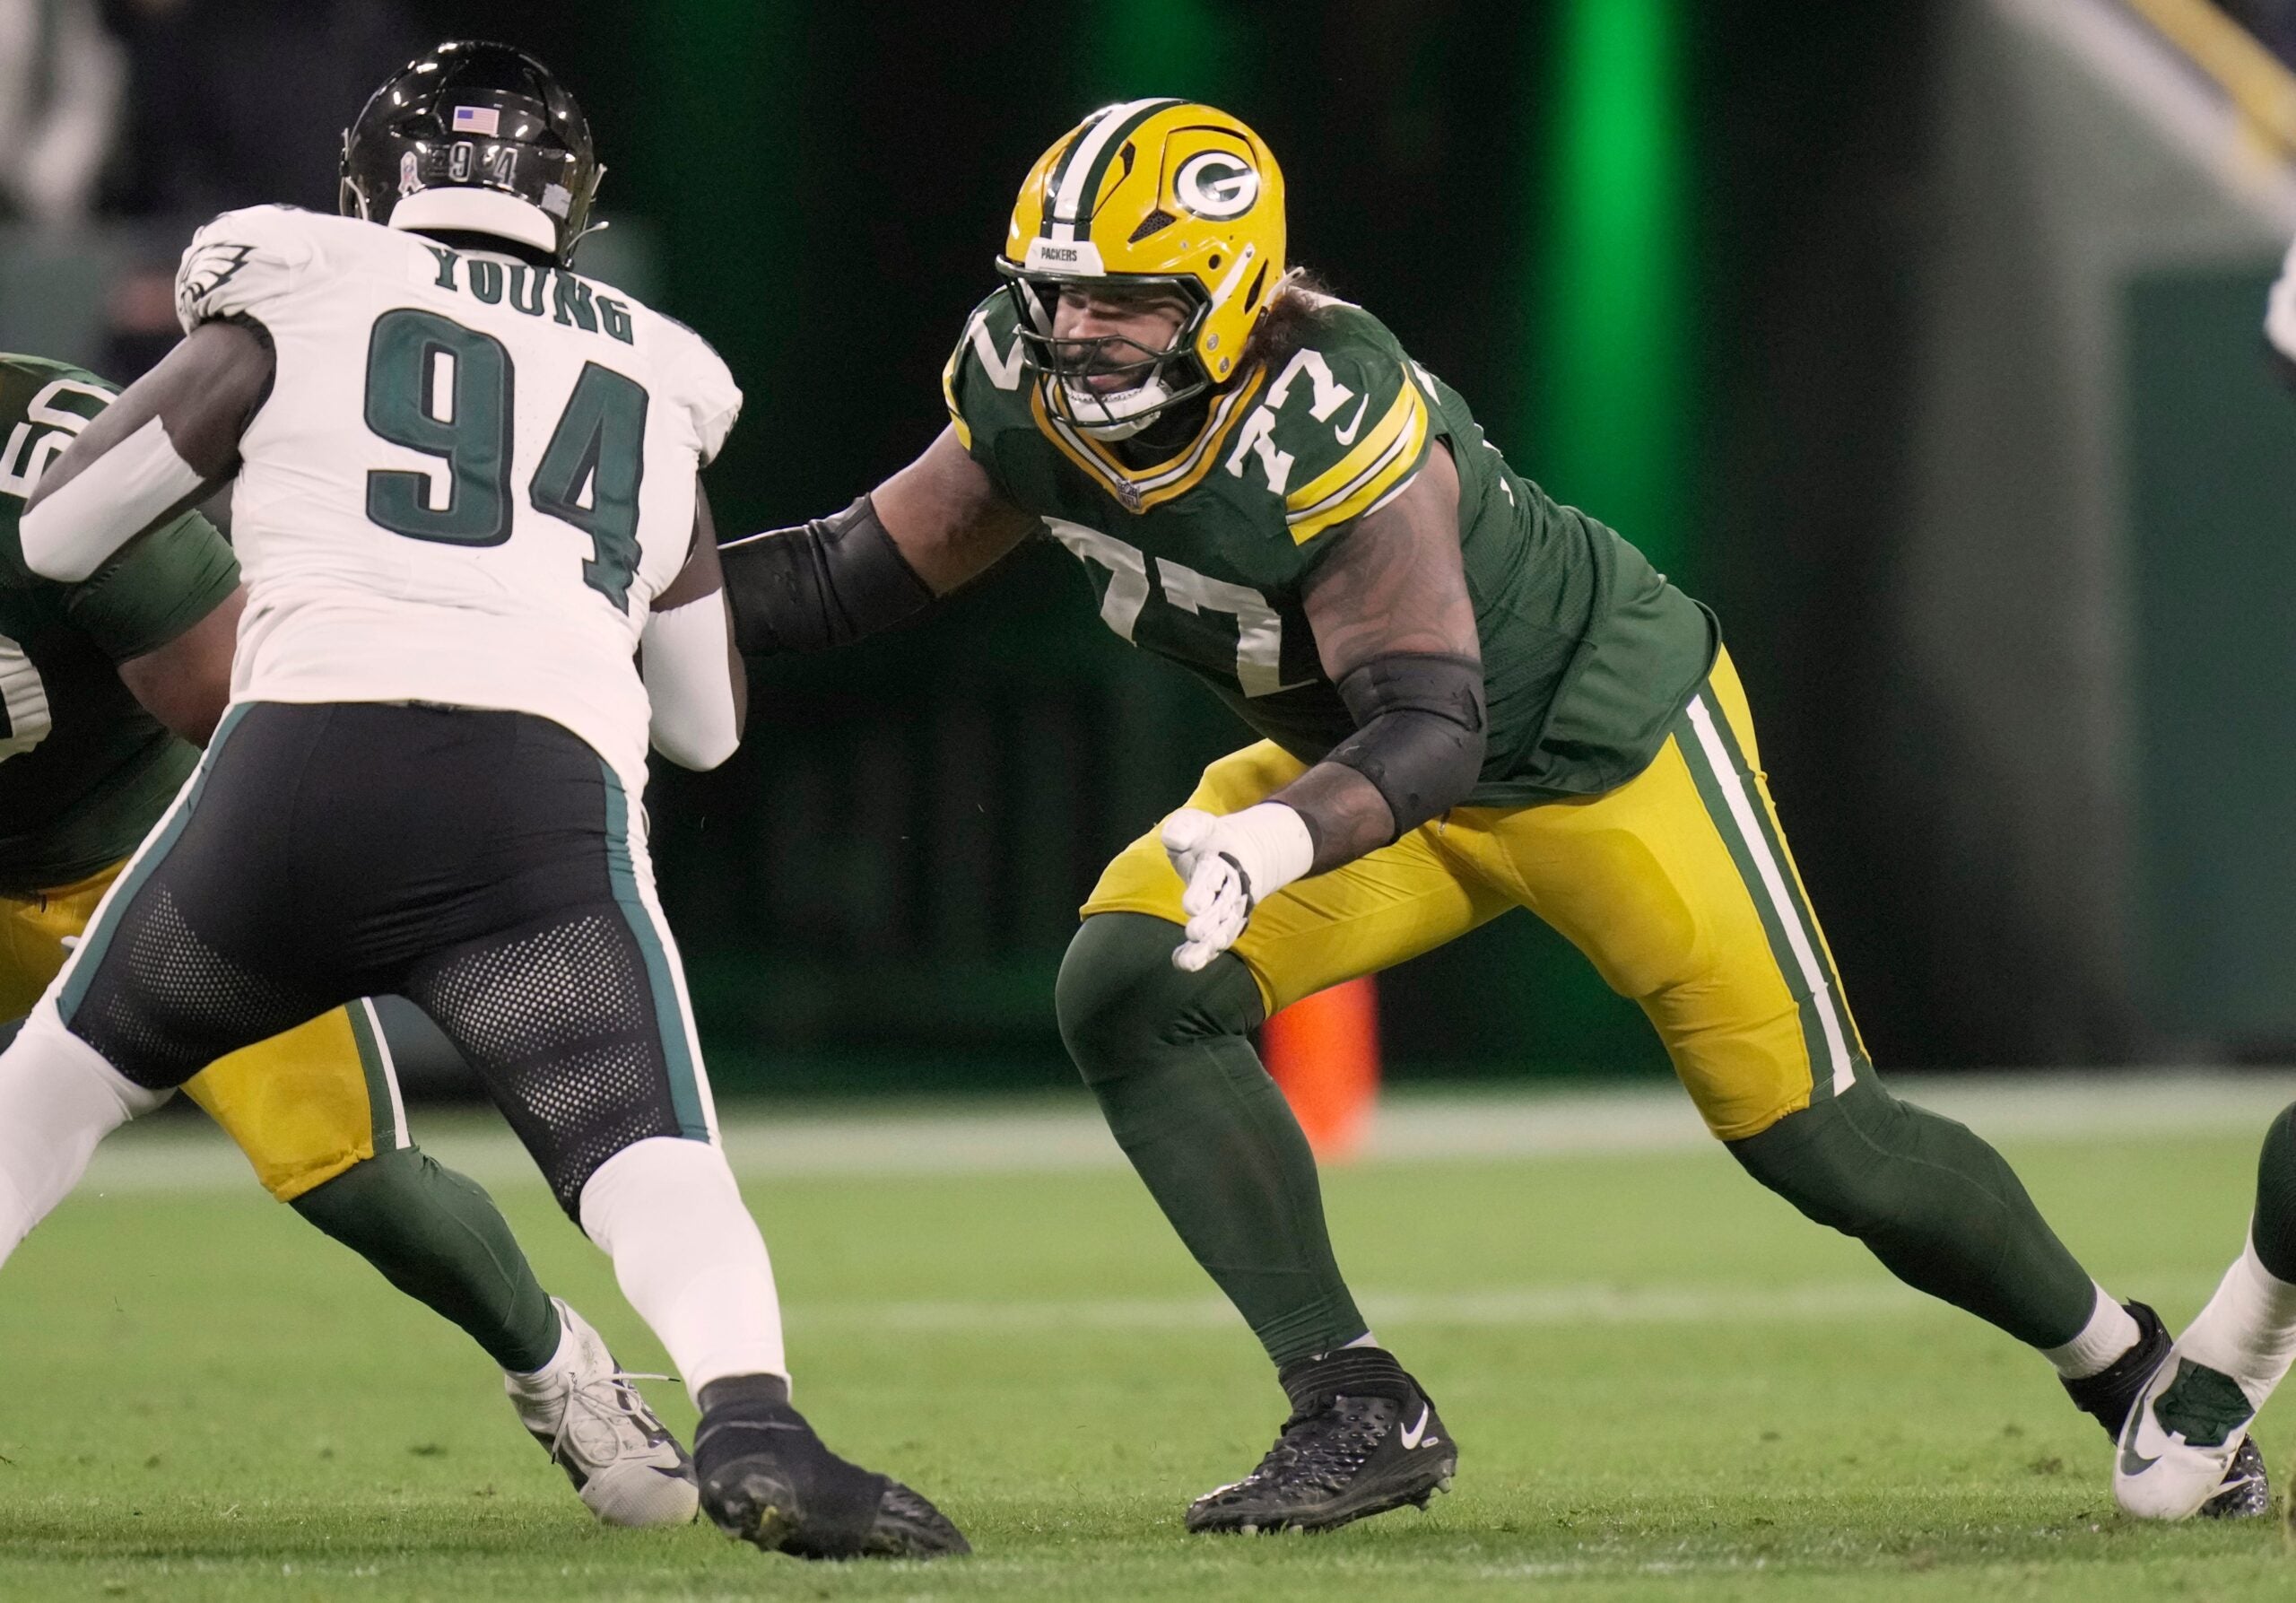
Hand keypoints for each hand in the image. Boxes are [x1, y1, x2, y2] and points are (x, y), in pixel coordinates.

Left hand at [1161, 802, 1315, 971]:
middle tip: (1194, 932)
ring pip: (1222, 930)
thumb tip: (1174, 838)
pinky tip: (1184, 963)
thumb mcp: (1197, 825)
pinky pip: (1217, 941)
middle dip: (1209, 921)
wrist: (1242, 853)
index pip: (1214, 875)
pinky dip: (1203, 954)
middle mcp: (1230, 889)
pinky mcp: (1225, 925)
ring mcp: (1230, 910)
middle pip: (1221, 907)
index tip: (1191, 906)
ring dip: (1207, 946)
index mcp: (1221, 862)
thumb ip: (1185, 828)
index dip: (1203, 890)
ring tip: (1188, 961)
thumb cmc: (1209, 840)